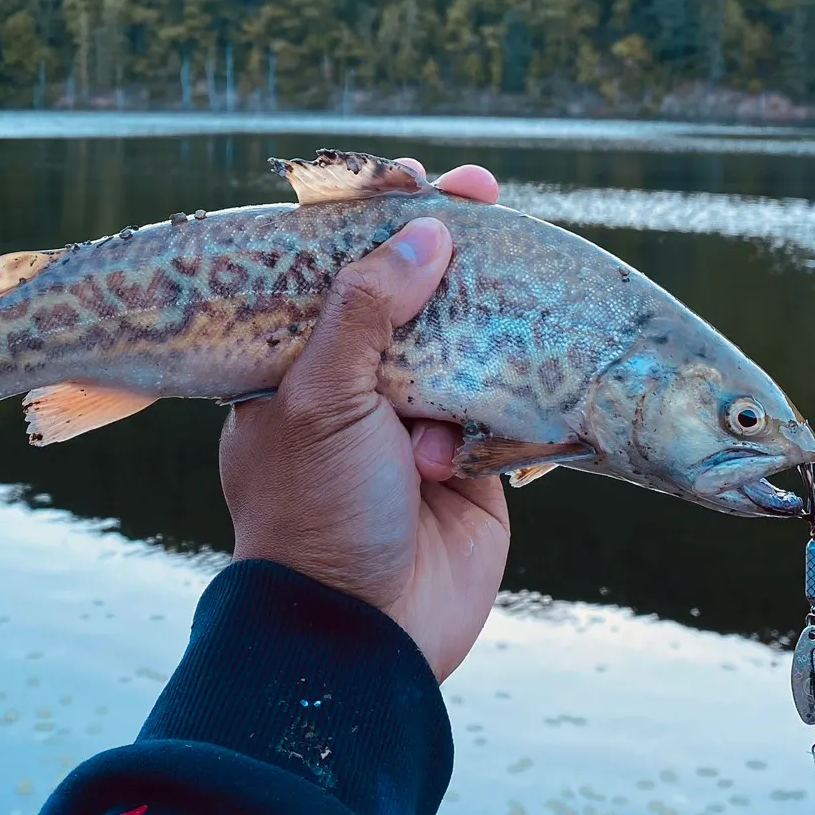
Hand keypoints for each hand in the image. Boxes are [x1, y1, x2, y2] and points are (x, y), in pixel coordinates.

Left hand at [219, 160, 509, 679]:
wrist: (363, 635)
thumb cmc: (315, 513)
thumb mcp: (319, 400)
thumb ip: (365, 313)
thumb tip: (424, 236)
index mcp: (300, 362)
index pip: (337, 269)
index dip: (375, 219)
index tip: (412, 179)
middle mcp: (358, 381)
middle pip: (410, 290)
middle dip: (448, 242)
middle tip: (485, 191)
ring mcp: (418, 416)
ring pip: (465, 337)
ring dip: (486, 311)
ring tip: (514, 261)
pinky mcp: (474, 455)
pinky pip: (505, 398)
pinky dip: (511, 388)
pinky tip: (508, 373)